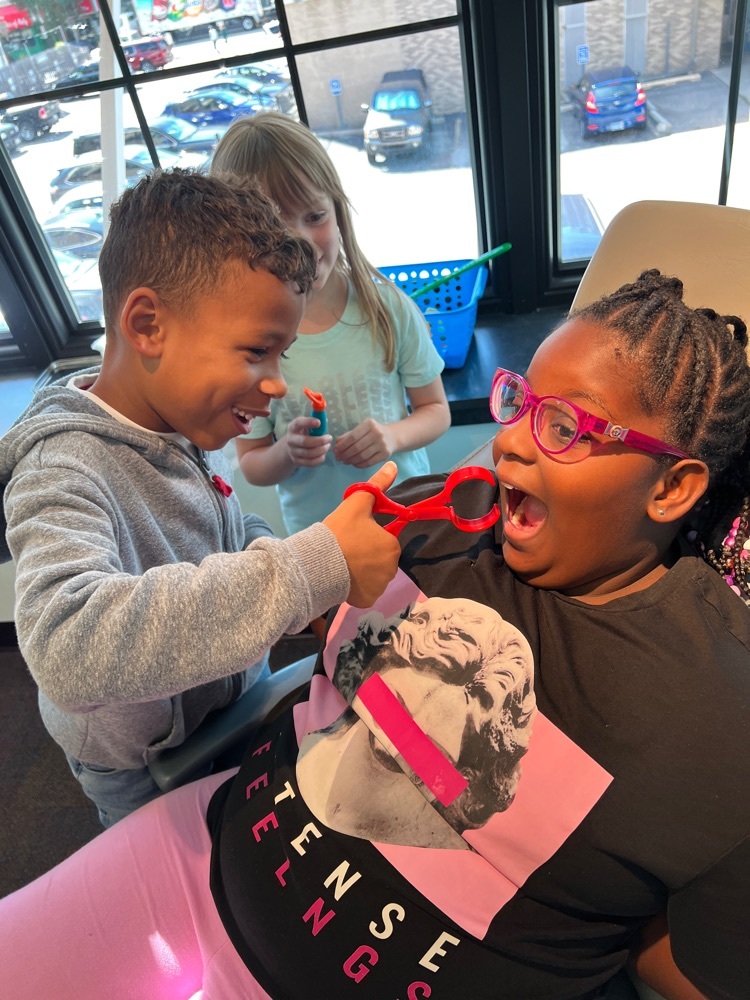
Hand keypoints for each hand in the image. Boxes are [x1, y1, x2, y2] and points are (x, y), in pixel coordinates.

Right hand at [284, 416, 330, 466]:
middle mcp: (291, 440)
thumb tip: (325, 421)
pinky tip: (323, 454)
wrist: (293, 447)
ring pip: (309, 453)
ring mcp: (293, 452)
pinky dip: (320, 458)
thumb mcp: (307, 425)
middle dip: (320, 441)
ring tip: (327, 445)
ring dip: (322, 450)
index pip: (298, 423)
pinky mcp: (297, 461)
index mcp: (293, 427)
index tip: (319, 423)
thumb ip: (316, 422)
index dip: (308, 422)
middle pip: (305, 442)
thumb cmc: (305, 433)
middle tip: (329, 438)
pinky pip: (311, 462)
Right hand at [323, 461, 400, 607]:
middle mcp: (391, 568)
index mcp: (392, 545)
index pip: (386, 539)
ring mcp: (380, 587)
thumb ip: (376, 486)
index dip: (370, 536)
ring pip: (374, 576)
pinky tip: (344, 579)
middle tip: (346, 550)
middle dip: (368, 554)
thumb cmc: (338, 532)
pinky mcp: (367, 600)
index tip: (353, 536)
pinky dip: (358, 588)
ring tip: (343, 564)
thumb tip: (393, 466)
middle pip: (381, 558)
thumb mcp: (357, 504)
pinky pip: (366, 592)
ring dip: (363, 571)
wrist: (316, 564)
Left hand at [333, 418, 396, 467]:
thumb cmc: (373, 432)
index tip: (335, 451)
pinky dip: (359, 465)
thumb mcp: (362, 429)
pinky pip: (369, 462)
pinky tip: (354, 464)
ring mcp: (382, 444)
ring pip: (362, 456)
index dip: (342, 445)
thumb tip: (337, 444)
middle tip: (338, 458)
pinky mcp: (385, 454)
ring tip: (345, 461)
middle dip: (345, 454)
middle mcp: (377, 433)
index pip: (353, 436)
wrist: (393, 436)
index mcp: (369, 424)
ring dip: (351, 461)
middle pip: (357, 447)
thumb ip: (348, 435)